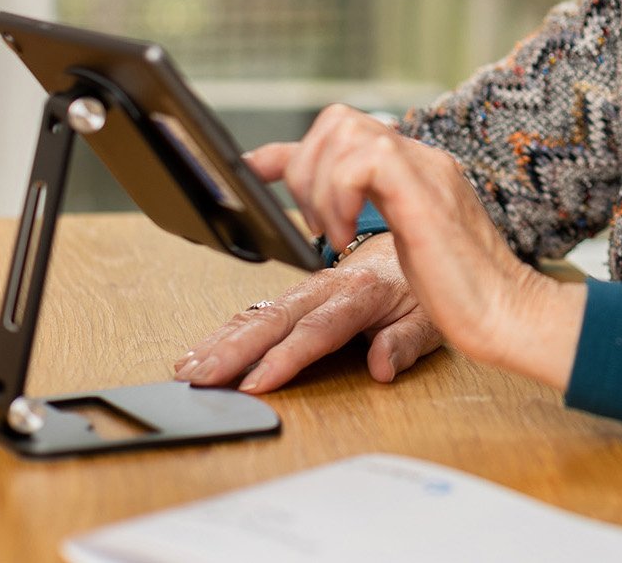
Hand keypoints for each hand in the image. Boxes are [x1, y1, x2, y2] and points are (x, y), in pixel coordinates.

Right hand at [175, 232, 439, 392]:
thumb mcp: (431, 318)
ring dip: (222, 341)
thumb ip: (407, 343)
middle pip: (276, 320)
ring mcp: (309, 288)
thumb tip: (382, 368)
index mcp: (362, 293)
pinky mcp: (297, 294)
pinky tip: (200, 350)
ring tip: (189, 368)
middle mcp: (329, 286)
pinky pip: (258, 311)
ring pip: (260, 313)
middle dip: (235, 349)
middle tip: (202, 377)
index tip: (255, 382)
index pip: (319, 329)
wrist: (418, 239)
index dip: (286, 356)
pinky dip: (227, 330)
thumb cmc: (422, 287)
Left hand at [247, 105, 585, 389]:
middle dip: (301, 167)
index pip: (345, 134)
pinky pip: (364, 159)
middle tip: (311, 223)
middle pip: (337, 122)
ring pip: (344, 129)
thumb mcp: (401, 252)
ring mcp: (423, 170)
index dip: (292, 149)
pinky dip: (340, 193)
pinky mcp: (422, 192)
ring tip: (331, 232)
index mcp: (413, 173)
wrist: (509, 312)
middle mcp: (419, 160)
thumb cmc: (466, 293)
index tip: (254, 168)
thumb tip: (324, 234)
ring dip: (319, 182)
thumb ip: (366, 229)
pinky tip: (346, 233)